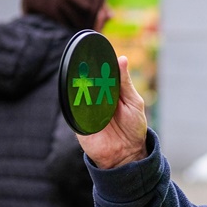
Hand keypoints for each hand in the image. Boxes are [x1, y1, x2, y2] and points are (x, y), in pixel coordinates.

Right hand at [77, 55, 148, 169]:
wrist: (127, 154)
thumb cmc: (133, 127)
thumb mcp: (134, 102)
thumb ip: (125, 83)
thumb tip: (122, 59)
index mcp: (109, 91)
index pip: (100, 73)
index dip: (98, 64)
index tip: (96, 53)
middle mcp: (95, 98)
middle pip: (86, 81)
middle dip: (86, 73)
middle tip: (87, 64)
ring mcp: (85, 110)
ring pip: (77, 93)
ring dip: (80, 87)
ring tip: (85, 80)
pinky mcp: (78, 122)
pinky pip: (73, 110)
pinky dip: (75, 103)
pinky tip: (80, 97)